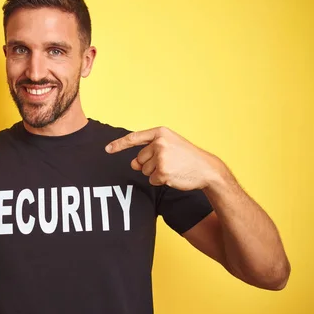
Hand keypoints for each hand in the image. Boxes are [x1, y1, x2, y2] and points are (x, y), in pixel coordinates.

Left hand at [105, 126, 224, 190]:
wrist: (206, 169)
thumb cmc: (187, 157)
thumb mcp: (170, 145)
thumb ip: (149, 151)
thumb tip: (132, 164)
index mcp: (160, 132)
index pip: (134, 138)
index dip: (119, 144)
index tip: (107, 149)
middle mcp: (159, 143)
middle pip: (139, 159)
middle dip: (149, 164)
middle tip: (168, 162)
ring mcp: (161, 157)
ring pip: (144, 170)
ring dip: (155, 173)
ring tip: (172, 168)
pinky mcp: (162, 172)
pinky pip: (151, 180)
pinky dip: (160, 181)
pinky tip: (173, 175)